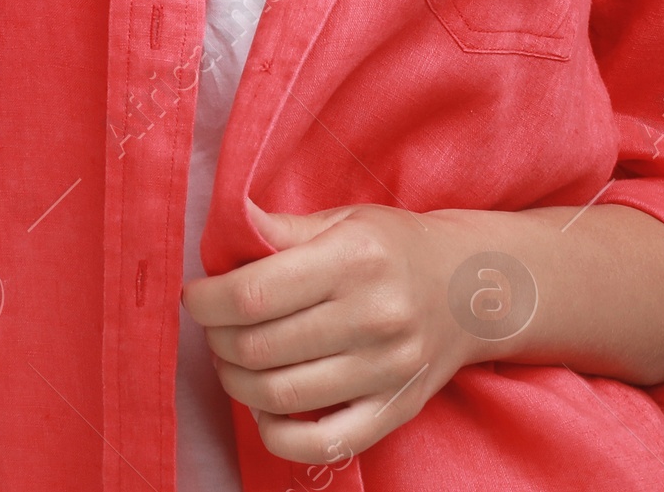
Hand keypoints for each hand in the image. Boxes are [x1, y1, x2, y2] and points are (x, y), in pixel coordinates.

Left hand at [181, 198, 491, 464]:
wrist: (469, 287)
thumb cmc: (393, 246)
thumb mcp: (342, 219)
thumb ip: (281, 230)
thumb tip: (221, 230)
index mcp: (354, 257)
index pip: (254, 293)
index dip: (208, 301)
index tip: (195, 297)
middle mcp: (373, 314)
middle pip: (261, 347)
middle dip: (217, 340)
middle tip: (211, 328)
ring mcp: (387, 370)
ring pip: (281, 396)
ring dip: (237, 382)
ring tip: (230, 360)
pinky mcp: (395, 410)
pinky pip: (322, 443)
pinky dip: (277, 435)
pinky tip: (264, 408)